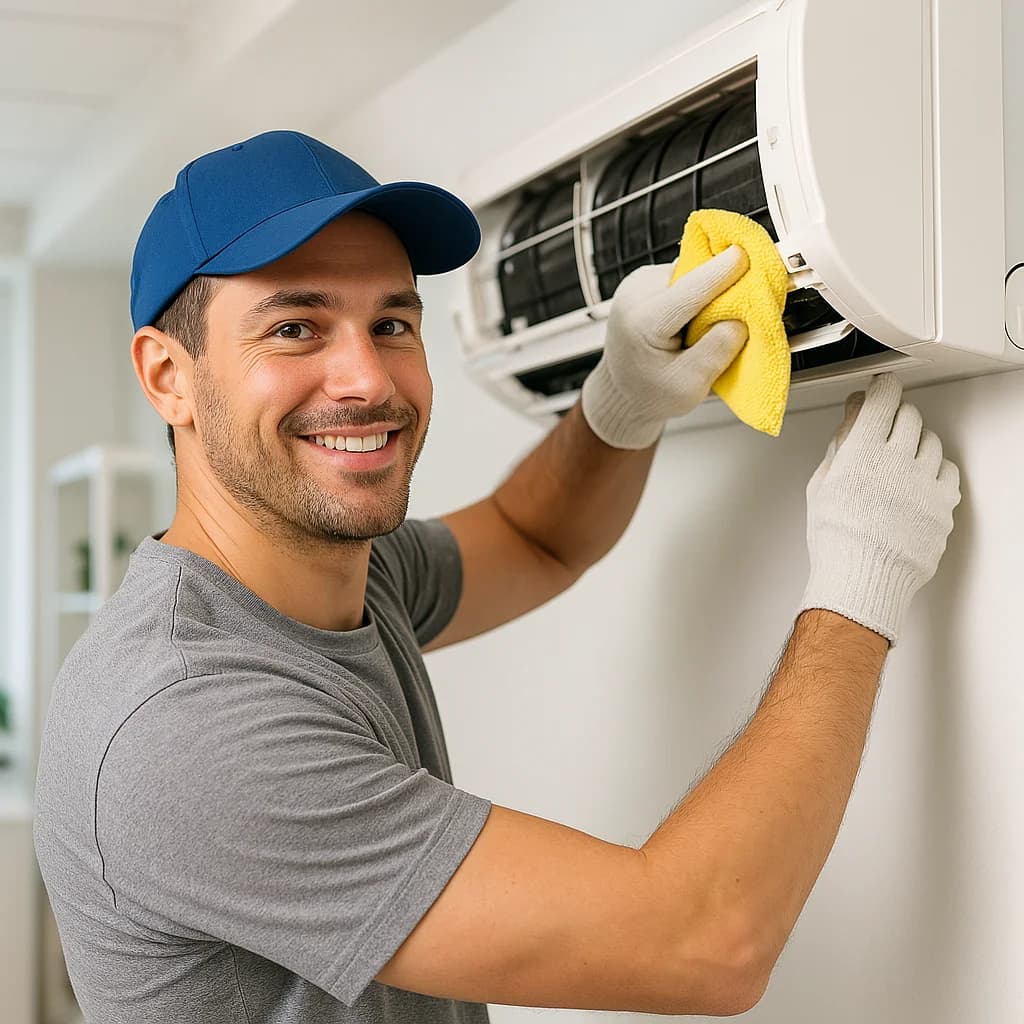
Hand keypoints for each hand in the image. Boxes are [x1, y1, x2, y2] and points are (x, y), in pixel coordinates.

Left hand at [580, 247, 748, 448]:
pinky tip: (690, 317)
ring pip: (687, 273)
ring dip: (705, 291)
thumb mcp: (690, 386)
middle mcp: (633, 295)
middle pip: (691, 277)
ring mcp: (635, 283)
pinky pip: (680, 276)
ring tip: (702, 324)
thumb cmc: (653, 393)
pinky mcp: (643, 279)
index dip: (720, 272)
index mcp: (642, 323)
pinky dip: (693, 292)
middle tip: (737, 309)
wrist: (621, 391)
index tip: (746, 256)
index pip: (689, 291)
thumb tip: (742, 317)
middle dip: (719, 287)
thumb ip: (717, 350)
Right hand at [799, 373, 960, 643]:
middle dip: (896, 416)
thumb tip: (851, 424)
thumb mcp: (822, 486)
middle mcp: (897, 461)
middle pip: (909, 415)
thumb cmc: (837, 540)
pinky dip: (934, 469)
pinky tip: (919, 479)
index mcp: (862, 453)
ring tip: (901, 460)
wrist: (862, 579)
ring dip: (916, 442)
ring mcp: (925, 482)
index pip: (882, 399)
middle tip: (886, 427)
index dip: (882, 388)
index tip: (881, 388)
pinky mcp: (944, 503)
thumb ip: (840, 449)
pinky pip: (948, 471)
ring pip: (931, 440)